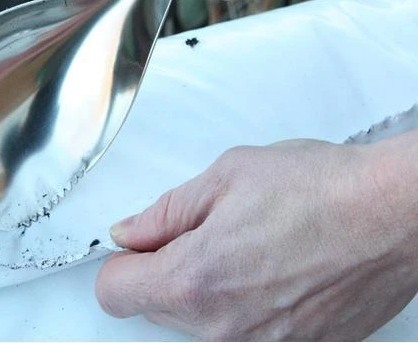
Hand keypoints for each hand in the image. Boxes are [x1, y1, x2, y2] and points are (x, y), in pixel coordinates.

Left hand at [96, 134, 417, 339]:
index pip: (114, 292)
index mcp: (195, 280)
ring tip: (247, 244)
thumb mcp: (224, 177)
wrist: (392, 214)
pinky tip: (272, 267)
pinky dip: (244, 303)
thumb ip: (165, 213)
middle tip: (205, 229)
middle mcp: (223, 330)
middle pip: (156, 308)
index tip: (139, 244)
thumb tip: (128, 233)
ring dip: (206, 287)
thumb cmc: (318, 189)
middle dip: (166, 270)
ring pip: (198, 323)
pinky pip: (242, 332)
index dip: (122, 261)